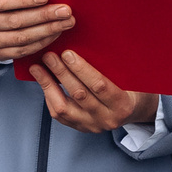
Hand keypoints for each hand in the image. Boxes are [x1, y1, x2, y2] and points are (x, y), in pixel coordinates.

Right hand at [0, 0, 73, 62]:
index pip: (1, 2)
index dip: (23, 0)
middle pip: (15, 22)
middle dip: (43, 16)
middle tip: (65, 11)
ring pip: (21, 38)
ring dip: (47, 30)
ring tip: (66, 22)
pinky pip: (23, 51)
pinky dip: (42, 42)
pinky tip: (55, 33)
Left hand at [29, 49, 157, 134]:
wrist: (133, 110)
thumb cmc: (132, 87)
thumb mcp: (130, 77)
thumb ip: (112, 68)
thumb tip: (87, 44)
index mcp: (122, 104)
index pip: (99, 86)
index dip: (81, 69)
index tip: (67, 54)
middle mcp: (106, 118)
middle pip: (79, 95)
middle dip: (61, 73)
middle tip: (49, 56)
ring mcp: (91, 126)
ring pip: (63, 107)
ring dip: (48, 85)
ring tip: (38, 68)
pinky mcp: (79, 128)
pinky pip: (59, 114)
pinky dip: (49, 96)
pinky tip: (43, 81)